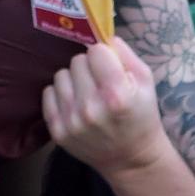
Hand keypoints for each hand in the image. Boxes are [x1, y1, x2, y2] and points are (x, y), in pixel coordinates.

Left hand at [42, 37, 166, 174]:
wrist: (131, 159)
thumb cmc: (141, 116)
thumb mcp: (146, 82)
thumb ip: (125, 54)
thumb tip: (103, 36)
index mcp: (116, 95)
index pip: (95, 51)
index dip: (104, 56)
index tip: (109, 67)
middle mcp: (90, 108)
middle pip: (76, 61)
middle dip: (88, 67)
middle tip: (99, 82)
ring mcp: (71, 121)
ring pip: (60, 75)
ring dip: (73, 80)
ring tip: (87, 93)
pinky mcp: (57, 130)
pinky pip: (48, 93)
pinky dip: (60, 94)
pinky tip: (75, 104)